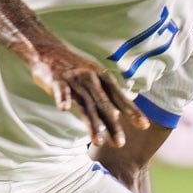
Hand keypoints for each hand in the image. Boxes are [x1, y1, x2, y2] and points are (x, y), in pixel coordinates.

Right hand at [23, 37, 149, 147]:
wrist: (48, 48)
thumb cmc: (74, 67)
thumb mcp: (93, 77)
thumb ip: (104, 96)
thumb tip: (119, 115)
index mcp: (101, 78)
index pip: (119, 96)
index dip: (131, 110)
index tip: (143, 125)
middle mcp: (91, 79)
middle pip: (104, 105)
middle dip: (113, 125)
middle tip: (120, 143)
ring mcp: (74, 79)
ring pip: (85, 104)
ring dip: (92, 123)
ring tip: (98, 141)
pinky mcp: (56, 80)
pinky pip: (61, 90)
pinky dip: (62, 98)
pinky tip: (64, 109)